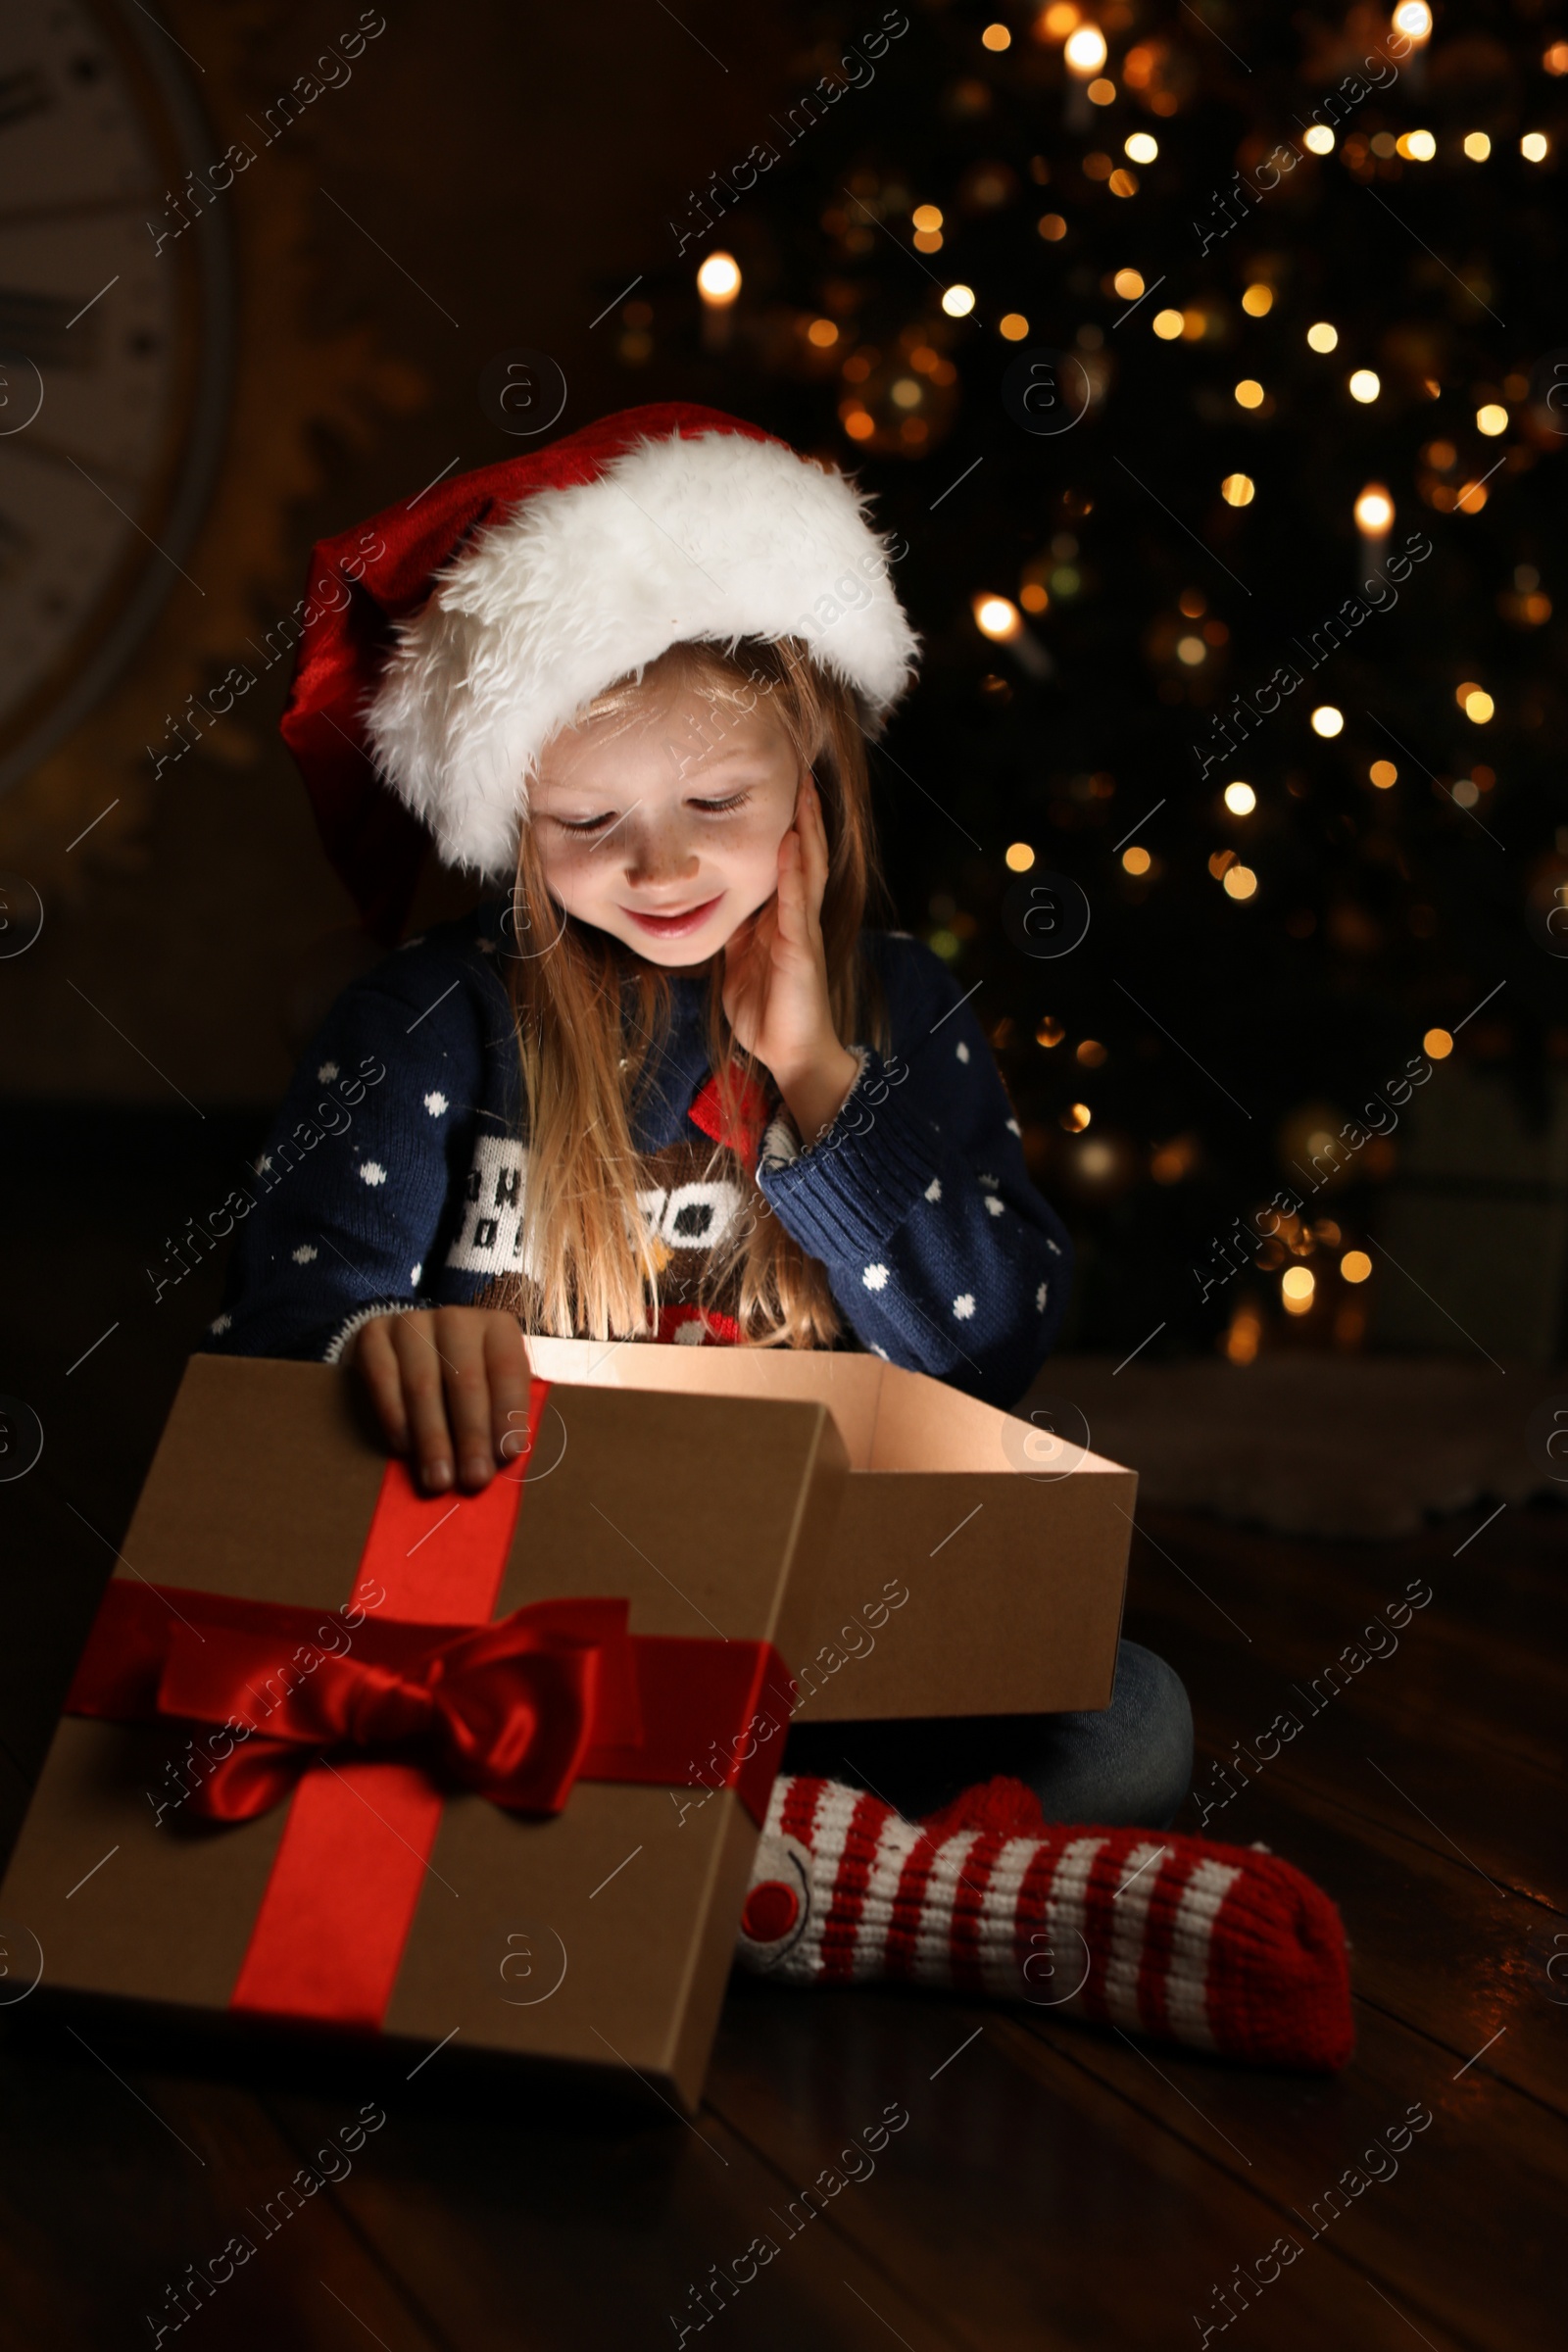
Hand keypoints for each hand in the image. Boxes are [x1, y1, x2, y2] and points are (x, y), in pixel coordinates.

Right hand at [352, 1307, 531, 1494]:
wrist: (406, 1350)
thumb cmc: (460, 1379)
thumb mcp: (491, 1387)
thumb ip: (501, 1415)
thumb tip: (503, 1457)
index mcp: (496, 1327)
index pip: (507, 1369)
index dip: (508, 1413)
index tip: (506, 1455)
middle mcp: (456, 1318)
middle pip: (464, 1380)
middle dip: (471, 1436)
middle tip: (473, 1479)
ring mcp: (412, 1322)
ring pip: (423, 1384)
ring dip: (432, 1438)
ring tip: (438, 1479)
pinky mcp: (374, 1334)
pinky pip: (382, 1378)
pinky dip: (394, 1417)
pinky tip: (403, 1449)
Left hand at [722, 773, 855, 1127]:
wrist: (789, 1054)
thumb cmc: (767, 1013)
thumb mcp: (740, 962)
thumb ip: (735, 930)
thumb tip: (715, 905)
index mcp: (782, 919)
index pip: (787, 861)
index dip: (787, 824)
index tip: (781, 786)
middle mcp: (798, 917)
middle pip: (805, 854)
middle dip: (804, 813)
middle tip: (801, 770)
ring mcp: (802, 931)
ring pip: (808, 870)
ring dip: (806, 830)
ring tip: (804, 793)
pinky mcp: (800, 951)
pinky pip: (797, 906)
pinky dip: (793, 874)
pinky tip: (790, 846)